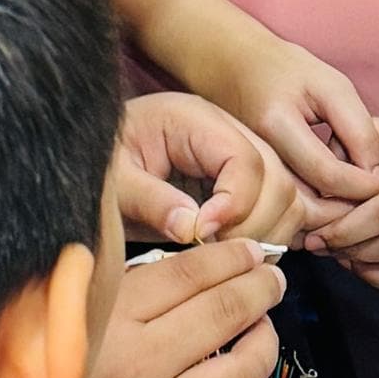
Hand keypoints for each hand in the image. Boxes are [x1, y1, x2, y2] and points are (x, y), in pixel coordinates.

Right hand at [68, 234, 285, 377]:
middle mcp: (137, 366)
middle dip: (261, 289)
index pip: (190, 273)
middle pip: (225, 311)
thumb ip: (116, 289)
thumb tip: (179, 257)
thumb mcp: (63, 322)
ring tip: (263, 336)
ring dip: (265, 346)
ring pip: (243, 373)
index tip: (250, 253)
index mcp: (109, 321)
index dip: (232, 256)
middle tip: (271, 282)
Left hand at [115, 93, 308, 248]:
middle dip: (254, 225)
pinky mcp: (242, 184)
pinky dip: (267, 237)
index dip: (234, 205)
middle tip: (213, 252)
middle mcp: (229, 134)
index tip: (200, 234)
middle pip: (278, 180)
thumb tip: (190, 229)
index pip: (245, 159)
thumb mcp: (114, 179)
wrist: (91, 154)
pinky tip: (233, 255)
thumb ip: (150, 200)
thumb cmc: (102, 160)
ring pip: (288, 198)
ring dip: (265, 235)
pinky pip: (279, 211)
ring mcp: (241, 157)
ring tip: (222, 257)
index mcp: (196, 120)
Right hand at [230, 34, 378, 218]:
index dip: (367, 187)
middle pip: (311, 206)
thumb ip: (358, 129)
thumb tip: (378, 177)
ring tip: (366, 208)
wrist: (235, 70)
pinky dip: (316, 216)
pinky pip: (287, 214)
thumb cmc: (287, 71)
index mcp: (276, 125)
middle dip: (352, 212)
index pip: (329, 174)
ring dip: (335, 219)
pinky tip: (338, 206)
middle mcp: (257, 157)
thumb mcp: (331, 86)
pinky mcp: (253, 186)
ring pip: (298, 217)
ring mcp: (249, 175)